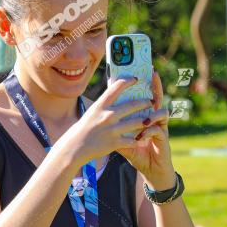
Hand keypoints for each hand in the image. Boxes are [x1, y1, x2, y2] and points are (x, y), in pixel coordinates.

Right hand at [58, 73, 173, 187]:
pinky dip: (138, 139)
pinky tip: (141, 138)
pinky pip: (132, 139)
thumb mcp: (92, 112)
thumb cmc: (84, 128)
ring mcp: (112, 129)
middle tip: (150, 101)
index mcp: (101, 105)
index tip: (136, 79)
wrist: (75, 147)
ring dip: (146, 120)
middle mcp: (108, 115)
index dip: (128, 81)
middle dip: (145, 102)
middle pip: (133, 105)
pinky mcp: (115, 142)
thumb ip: (104, 104)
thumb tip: (114, 92)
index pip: (116, 88)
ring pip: (137, 122)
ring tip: (151, 118)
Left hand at [114, 72, 175, 188]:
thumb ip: (114, 130)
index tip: (142, 70)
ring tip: (145, 117)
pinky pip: (157, 130)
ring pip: (161, 113)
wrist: (152, 170)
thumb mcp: (123, 141)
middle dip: (155, 87)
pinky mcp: (164, 139)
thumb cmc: (138, 153)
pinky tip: (141, 136)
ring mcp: (161, 128)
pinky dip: (148, 132)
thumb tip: (99, 121)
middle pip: (157, 99)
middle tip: (152, 76)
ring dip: (152, 114)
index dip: (147, 84)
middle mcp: (155, 120)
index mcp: (145, 116)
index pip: (146, 96)